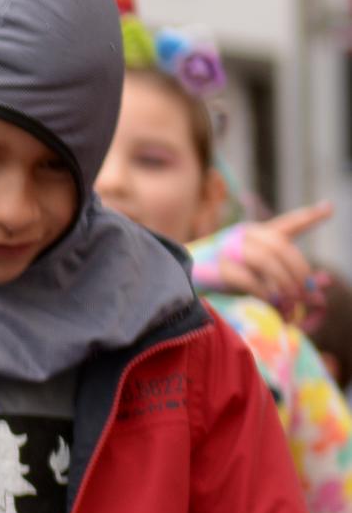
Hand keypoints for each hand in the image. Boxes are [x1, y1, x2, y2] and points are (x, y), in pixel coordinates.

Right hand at [204, 204, 332, 319]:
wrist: (181, 281)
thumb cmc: (224, 278)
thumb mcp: (258, 277)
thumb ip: (287, 280)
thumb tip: (321, 291)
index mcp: (255, 233)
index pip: (286, 224)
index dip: (309, 217)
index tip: (329, 209)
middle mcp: (243, 235)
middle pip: (281, 247)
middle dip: (299, 272)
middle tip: (307, 294)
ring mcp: (228, 249)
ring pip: (266, 260)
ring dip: (284, 283)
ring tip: (291, 303)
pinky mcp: (218, 268)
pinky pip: (249, 280)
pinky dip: (266, 293)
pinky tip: (273, 303)